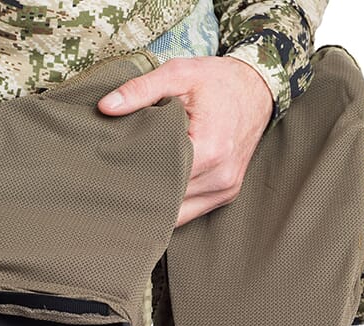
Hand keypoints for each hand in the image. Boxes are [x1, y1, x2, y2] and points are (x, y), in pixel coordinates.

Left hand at [98, 55, 273, 226]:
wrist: (258, 89)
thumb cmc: (218, 81)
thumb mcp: (178, 74)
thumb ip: (140, 90)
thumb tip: (105, 107)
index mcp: (210, 150)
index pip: (162, 180)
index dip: (134, 179)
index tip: (112, 172)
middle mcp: (220, 177)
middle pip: (168, 202)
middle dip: (142, 195)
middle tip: (114, 185)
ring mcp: (225, 190)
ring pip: (179, 214)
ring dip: (157, 205)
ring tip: (133, 189)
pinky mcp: (226, 194)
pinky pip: (191, 212)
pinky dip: (173, 206)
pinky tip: (154, 193)